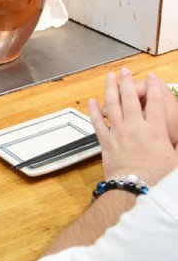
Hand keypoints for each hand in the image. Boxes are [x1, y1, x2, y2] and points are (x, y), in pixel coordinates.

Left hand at [88, 68, 177, 185]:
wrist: (135, 190)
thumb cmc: (158, 179)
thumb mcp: (177, 161)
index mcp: (155, 131)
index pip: (156, 103)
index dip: (154, 88)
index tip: (152, 77)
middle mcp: (135, 128)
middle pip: (130, 98)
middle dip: (128, 82)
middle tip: (125, 71)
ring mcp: (119, 133)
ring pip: (112, 105)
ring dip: (110, 89)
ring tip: (110, 77)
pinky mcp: (106, 142)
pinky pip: (98, 123)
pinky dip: (93, 111)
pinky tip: (91, 101)